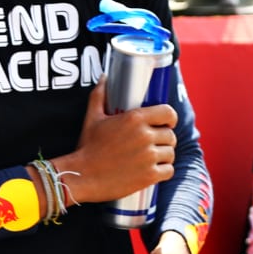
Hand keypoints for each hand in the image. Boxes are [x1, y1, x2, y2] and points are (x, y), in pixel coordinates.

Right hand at [53, 81, 176, 203]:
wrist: (82, 176)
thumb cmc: (87, 147)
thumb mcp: (92, 118)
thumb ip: (100, 95)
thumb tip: (105, 77)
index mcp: (135, 118)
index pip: (168, 113)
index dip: (169, 118)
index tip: (165, 124)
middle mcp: (145, 136)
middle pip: (170, 135)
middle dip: (164, 139)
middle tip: (153, 144)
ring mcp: (149, 157)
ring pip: (170, 153)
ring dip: (164, 156)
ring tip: (152, 158)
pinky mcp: (149, 176)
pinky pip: (169, 171)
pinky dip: (163, 171)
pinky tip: (153, 170)